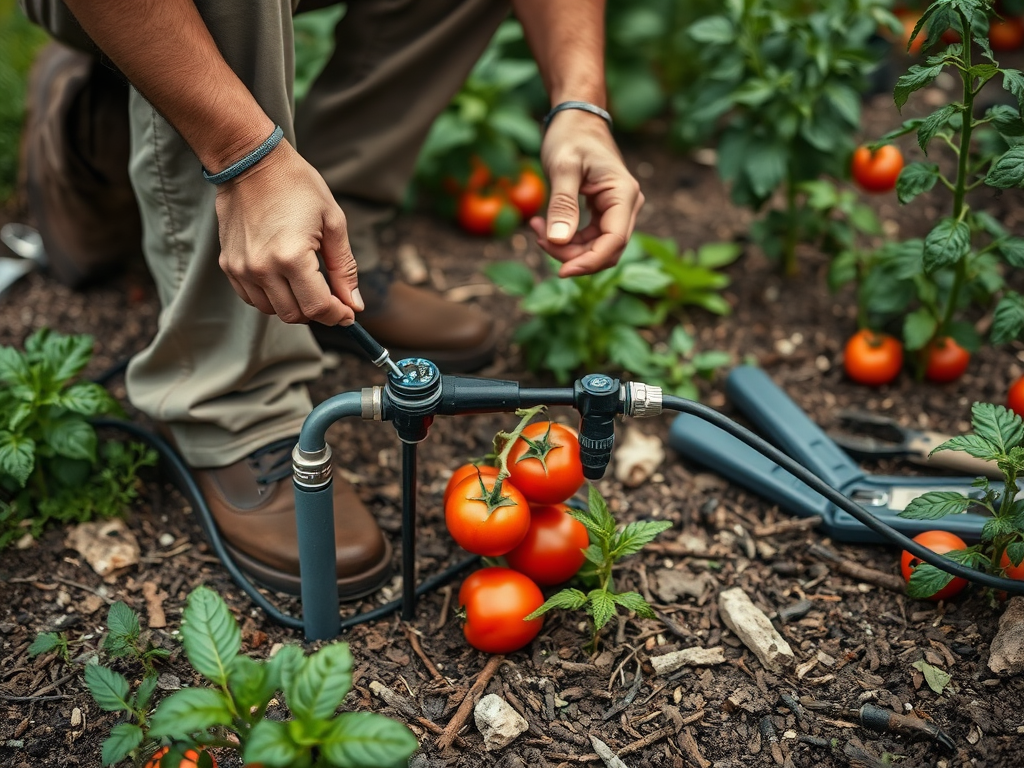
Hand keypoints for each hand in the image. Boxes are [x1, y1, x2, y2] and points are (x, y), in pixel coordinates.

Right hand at [214, 139, 362, 325]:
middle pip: (295, 315)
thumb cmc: (297, 185)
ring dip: (295, 306)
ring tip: (308, 285)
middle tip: (332, 298)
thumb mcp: (333, 223)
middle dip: (319, 312)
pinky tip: (285, 280)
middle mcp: (262, 268)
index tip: (348, 312)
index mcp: (292, 257)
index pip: (317, 307)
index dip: (338, 315)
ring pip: (272, 311)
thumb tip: (354, 303)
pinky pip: (252, 298)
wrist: (251, 162)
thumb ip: (345, 268)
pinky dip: (272, 298)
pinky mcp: (229, 264)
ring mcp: (242, 268)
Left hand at [530, 110, 643, 276]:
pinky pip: (589, 238)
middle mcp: (627, 205)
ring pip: (596, 247)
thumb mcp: (563, 167)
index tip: (561, 271)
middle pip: (606, 250)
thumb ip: (562, 204)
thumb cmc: (571, 136)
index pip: (614, 242)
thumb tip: (558, 241)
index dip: (589, 262)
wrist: (576, 118)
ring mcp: (617, 210)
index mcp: (623, 194)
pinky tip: (543, 226)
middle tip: (538, 239)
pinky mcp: (605, 212)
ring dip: (567, 248)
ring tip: (536, 228)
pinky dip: (566, 238)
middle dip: (572, 255)